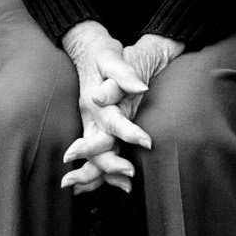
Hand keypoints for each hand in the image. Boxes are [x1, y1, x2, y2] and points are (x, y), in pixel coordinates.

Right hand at [56, 24, 178, 194]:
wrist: (87, 49)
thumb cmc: (101, 52)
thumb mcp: (111, 56)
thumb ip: (123, 73)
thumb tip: (139, 87)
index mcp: (93, 102)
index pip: (111, 123)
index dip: (129, 133)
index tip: (148, 142)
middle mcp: (90, 117)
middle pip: (97, 148)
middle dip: (112, 164)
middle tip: (131, 174)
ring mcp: (91, 124)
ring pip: (94, 156)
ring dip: (106, 173)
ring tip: (126, 187)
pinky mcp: (95, 127)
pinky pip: (96, 154)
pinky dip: (103, 171)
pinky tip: (117, 181)